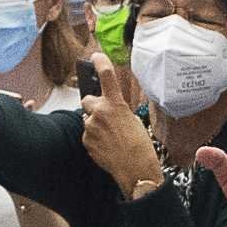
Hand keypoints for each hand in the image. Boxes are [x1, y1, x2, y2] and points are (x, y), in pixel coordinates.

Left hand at [83, 65, 167, 195]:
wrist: (135, 169)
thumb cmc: (139, 146)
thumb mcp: (133, 119)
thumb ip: (117, 110)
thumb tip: (106, 110)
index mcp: (116, 104)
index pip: (106, 76)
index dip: (99, 63)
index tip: (95, 57)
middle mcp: (100, 112)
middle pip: (87, 100)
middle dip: (93, 106)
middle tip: (104, 117)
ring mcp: (91, 127)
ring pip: (87, 119)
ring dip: (95, 124)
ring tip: (110, 137)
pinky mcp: (86, 140)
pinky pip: (87, 134)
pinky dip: (94, 138)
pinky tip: (106, 146)